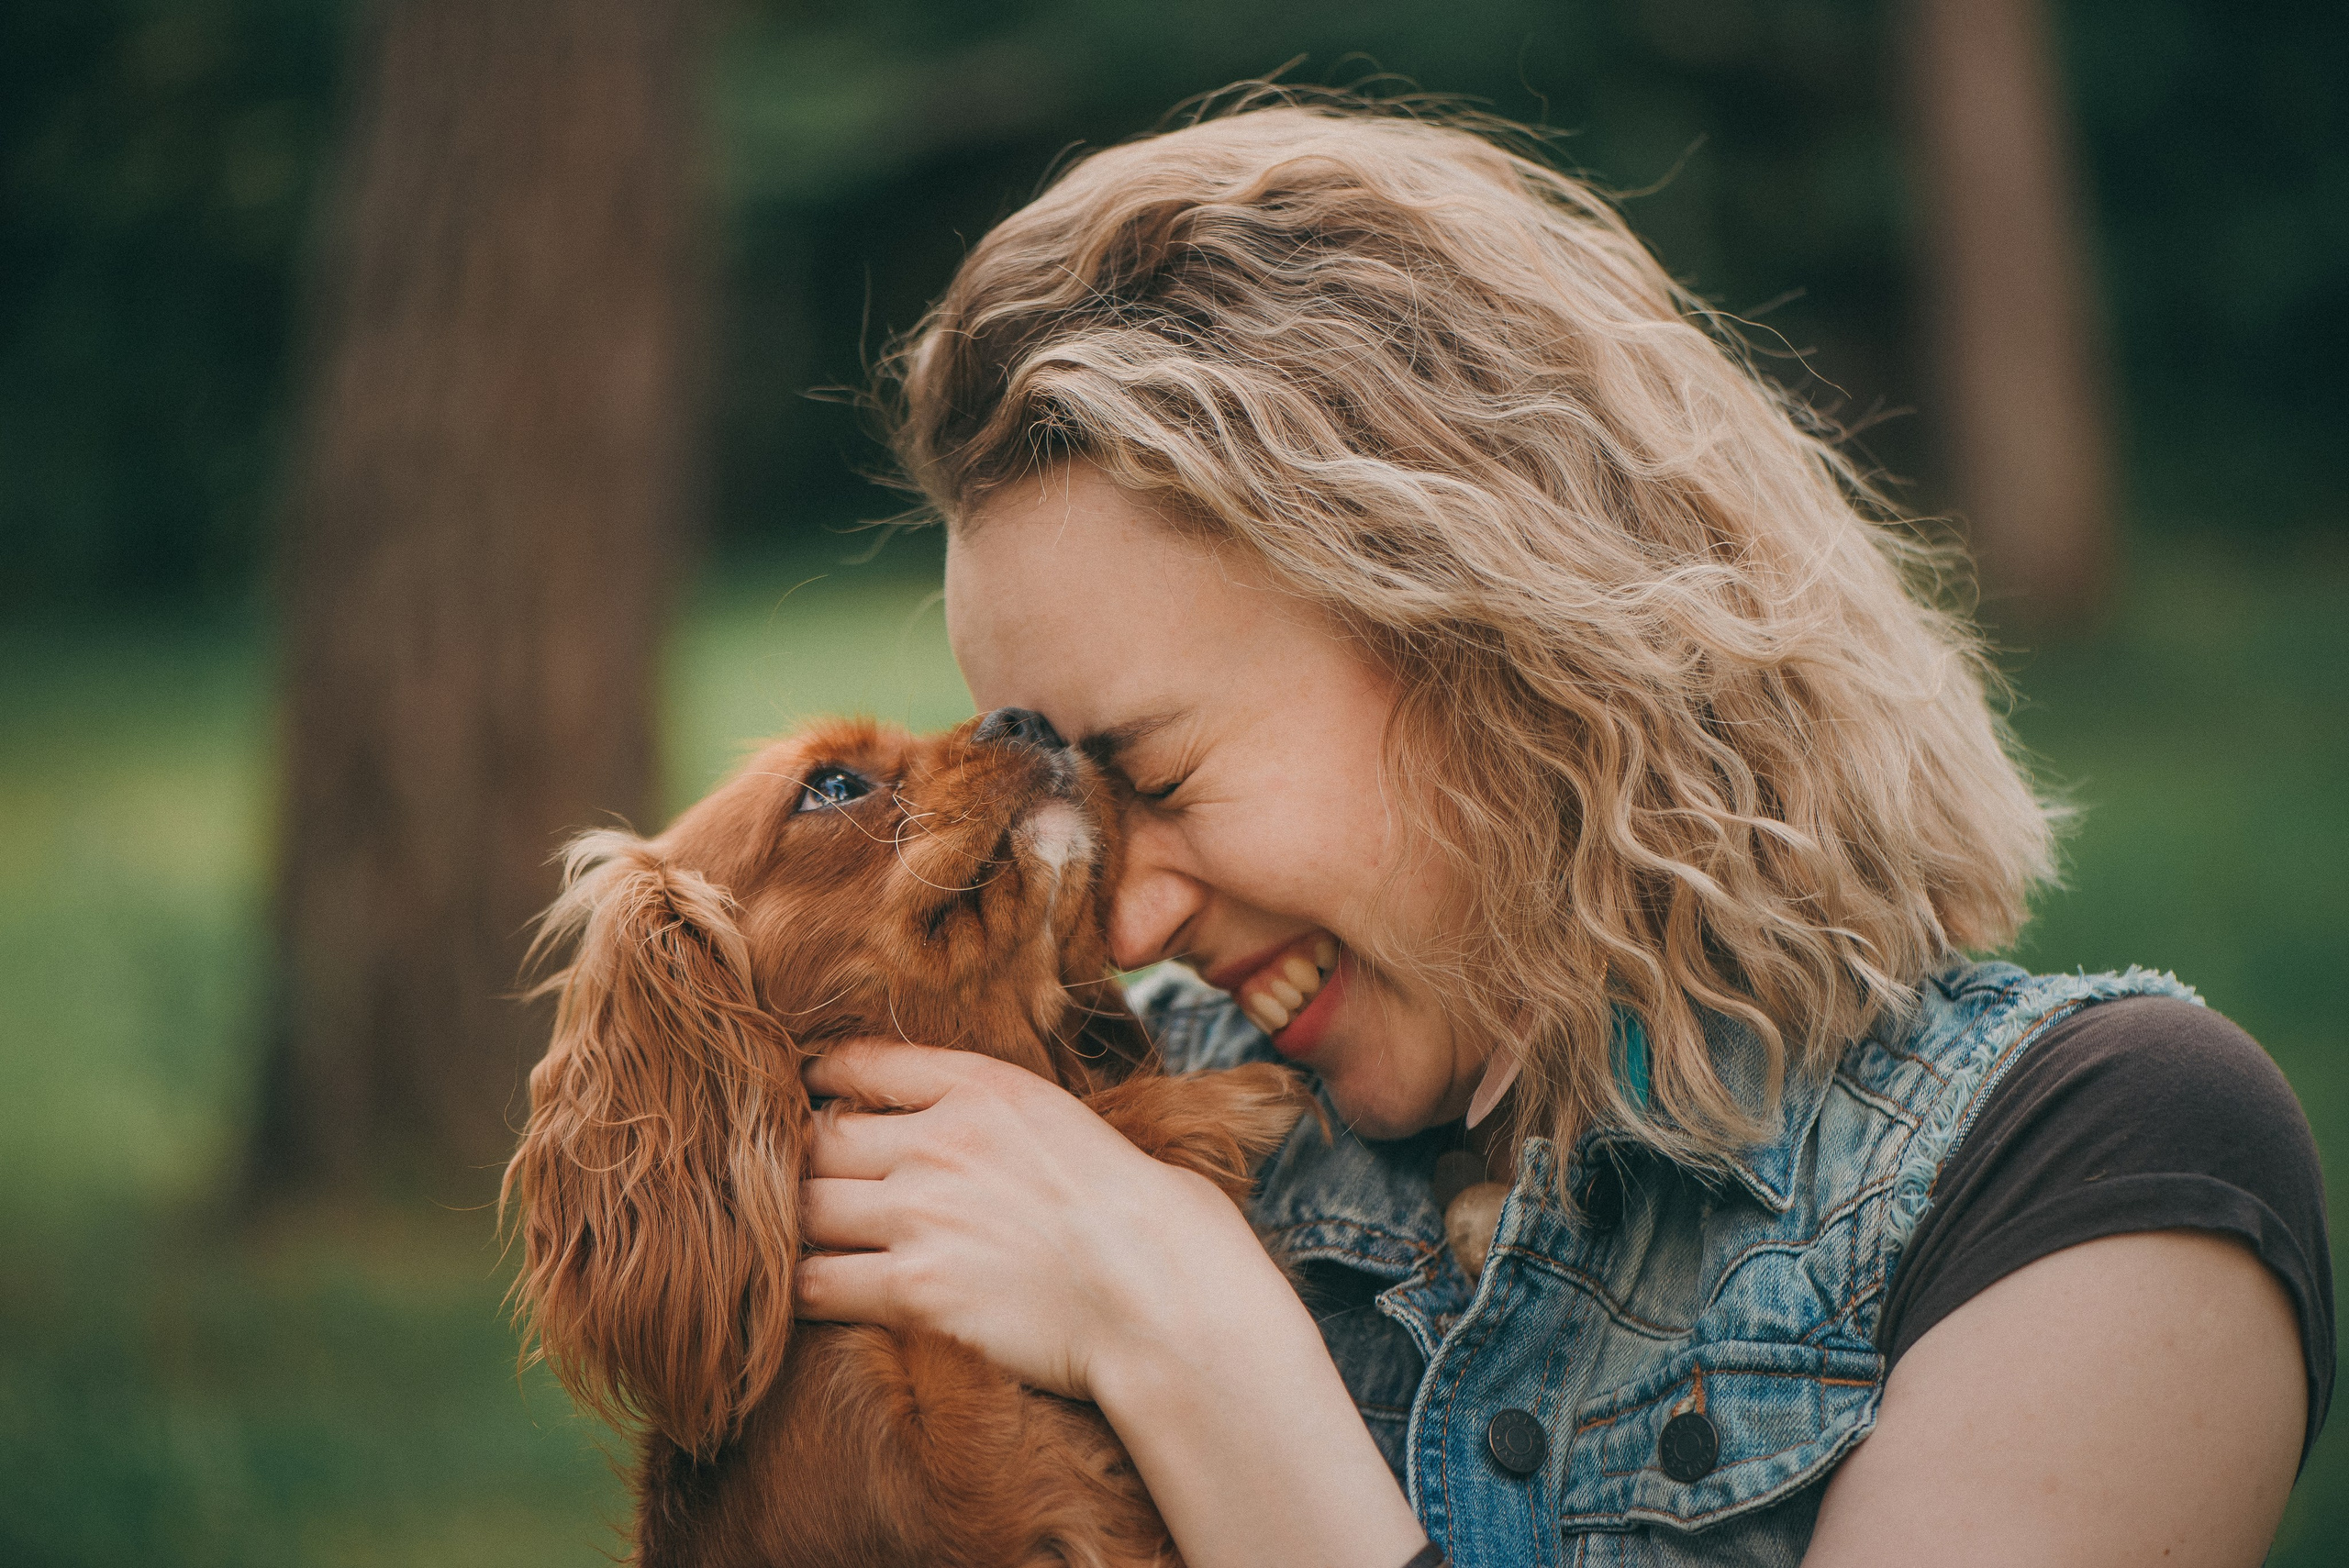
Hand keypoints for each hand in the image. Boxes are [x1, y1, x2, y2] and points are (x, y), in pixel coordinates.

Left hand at [796, 1038, 1425, 1567]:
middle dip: (804, 1162)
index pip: (860, 1063)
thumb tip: (946, 1116)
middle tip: (808, 1187)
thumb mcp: (1066, 1119)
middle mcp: (940, 1139)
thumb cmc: (1136, 1211)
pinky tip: (810, 1292)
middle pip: (817, 1138)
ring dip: (798, 1226)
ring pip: (805, 1207)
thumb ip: (995, 1108)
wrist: (1158, 1289)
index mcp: (981, 1085)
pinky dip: (801, 1288)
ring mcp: (921, 1213)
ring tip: (804, 1240)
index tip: (815, 1104)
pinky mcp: (914, 1288)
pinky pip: (816, 1282)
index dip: (823, 1085)